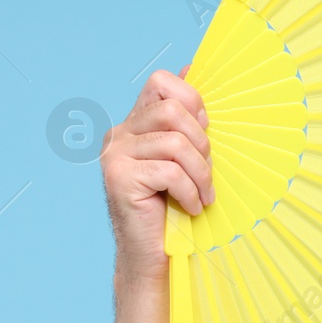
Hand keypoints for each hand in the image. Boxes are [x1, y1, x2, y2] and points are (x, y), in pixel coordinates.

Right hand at [100, 67, 212, 281]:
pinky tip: (191, 208)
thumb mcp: (189, 158)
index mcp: (136, 123)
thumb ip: (188, 119)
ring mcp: (115, 154)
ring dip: (200, 173)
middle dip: (203, 143)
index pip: (162, 83)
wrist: (154, 256)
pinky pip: (169, 171)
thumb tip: (193, 66)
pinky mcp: (119, 177)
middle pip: (173, 109)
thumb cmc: (176, 207)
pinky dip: (190, 192)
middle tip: (206, 173)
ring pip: (175, 142)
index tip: (205, 135)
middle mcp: (120, 133)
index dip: (193, 102)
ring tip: (202, 195)